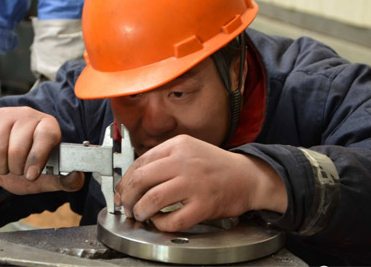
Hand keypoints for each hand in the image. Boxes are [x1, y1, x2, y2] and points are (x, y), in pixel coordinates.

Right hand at [0, 107, 84, 194]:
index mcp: (47, 126)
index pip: (45, 136)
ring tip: (2, 164)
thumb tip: (76, 177)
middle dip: (14, 168)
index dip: (37, 158)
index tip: (31, 176)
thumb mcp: (47, 178)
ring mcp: (2, 114)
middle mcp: (26, 115)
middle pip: (17, 147)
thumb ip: (66, 181)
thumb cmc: (25, 168)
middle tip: (15, 169)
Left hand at [115, 135, 286, 231]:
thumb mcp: (189, 150)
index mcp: (179, 145)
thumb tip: (135, 179)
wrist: (248, 177)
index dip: (126, 181)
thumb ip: (164, 159)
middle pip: (141, 179)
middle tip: (127, 206)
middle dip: (128, 197)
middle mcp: (185, 161)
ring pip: (152, 199)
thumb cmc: (217, 166)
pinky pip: (172, 219)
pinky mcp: (204, 205)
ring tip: (141, 215)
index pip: (140, 162)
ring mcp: (195, 183)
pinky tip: (161, 222)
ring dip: (140, 211)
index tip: (122, 192)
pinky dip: (161, 224)